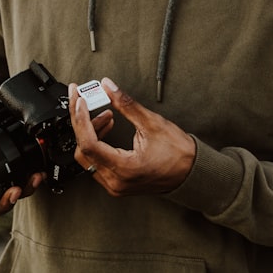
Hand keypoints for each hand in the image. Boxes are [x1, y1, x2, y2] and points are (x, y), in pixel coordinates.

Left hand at [69, 79, 196, 195]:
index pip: (89, 143)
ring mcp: (115, 184)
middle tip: (82, 100)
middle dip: (81, 122)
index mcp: (124, 169)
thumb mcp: (152, 124)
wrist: (192, 173)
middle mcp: (115, 181)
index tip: (79, 101)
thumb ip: (126, 105)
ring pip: (87, 157)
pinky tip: (106, 126)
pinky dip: (97, 143)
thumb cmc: (179, 154)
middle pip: (83, 150)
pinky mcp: (117, 182)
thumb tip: (109, 87)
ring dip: (90, 132)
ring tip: (104, 114)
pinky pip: (96, 162)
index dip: (80, 119)